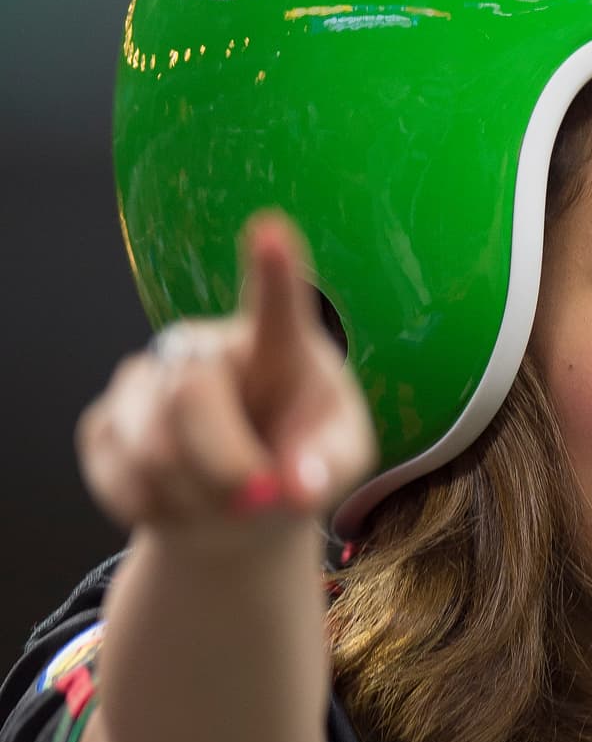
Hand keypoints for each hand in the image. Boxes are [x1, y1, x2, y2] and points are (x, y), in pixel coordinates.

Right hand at [76, 212, 377, 529]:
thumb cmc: (300, 466)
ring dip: (195, 497)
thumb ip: (329, 468)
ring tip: (222, 502)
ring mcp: (145, 381)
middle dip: (226, 466)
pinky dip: (158, 511)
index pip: (275, 307)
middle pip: (192, 397)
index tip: (271, 230)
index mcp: (277, 348)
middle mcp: (204, 349)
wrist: (240, 507)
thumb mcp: (338, 467)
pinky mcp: (104, 423)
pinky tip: (179, 502)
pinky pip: (120, 476)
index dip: (273, 272)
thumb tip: (297, 486)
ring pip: (150, 445)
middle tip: (256, 501)